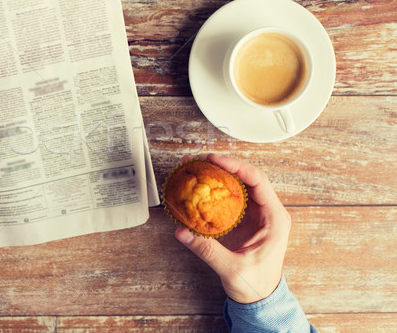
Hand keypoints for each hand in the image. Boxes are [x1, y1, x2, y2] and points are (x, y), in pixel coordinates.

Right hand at [175, 154, 290, 303]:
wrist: (260, 298)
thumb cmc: (256, 285)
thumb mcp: (232, 269)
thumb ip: (207, 250)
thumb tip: (183, 232)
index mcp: (275, 219)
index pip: (258, 181)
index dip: (236, 166)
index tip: (215, 160)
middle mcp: (268, 211)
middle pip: (247, 177)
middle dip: (223, 165)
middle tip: (200, 160)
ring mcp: (257, 213)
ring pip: (239, 183)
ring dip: (219, 173)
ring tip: (198, 167)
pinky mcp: (246, 217)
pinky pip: (232, 195)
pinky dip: (217, 187)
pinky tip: (202, 184)